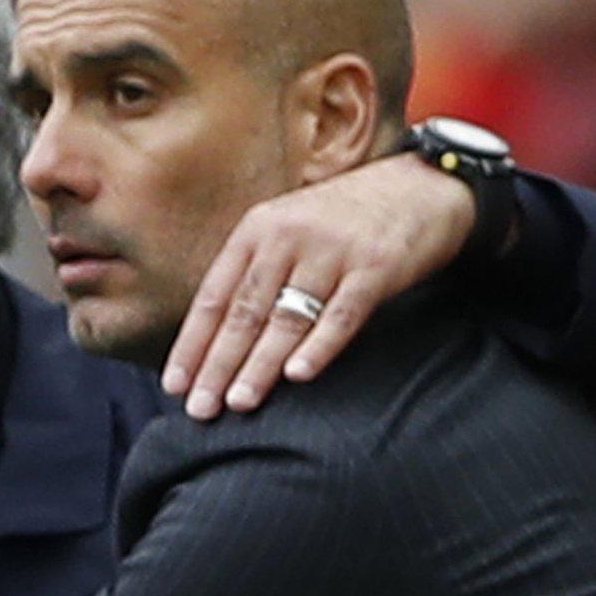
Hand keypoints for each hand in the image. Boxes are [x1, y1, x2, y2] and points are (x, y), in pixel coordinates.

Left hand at [163, 153, 474, 418]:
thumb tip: (214, 341)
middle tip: (199, 408)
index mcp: (257, 230)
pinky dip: (319, 346)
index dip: (192, 343)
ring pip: (287, 318)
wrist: (420, 186)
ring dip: (260, 365)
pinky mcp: (375, 267)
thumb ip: (255, 275)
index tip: (174, 385)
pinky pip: (342, 314)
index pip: (214, 296)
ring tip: (239, 402)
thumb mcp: (288, 230)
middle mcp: (289, 237)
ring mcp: (332, 251)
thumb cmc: (343, 222)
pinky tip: (298, 376)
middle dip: (218, 364)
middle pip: (245, 312)